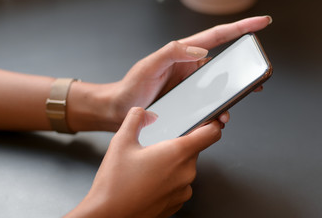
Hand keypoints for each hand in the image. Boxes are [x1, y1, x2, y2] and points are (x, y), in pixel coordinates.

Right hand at [65, 107, 225, 217]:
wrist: (108, 215)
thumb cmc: (115, 184)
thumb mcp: (121, 142)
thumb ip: (135, 119)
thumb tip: (144, 113)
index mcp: (177, 153)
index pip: (211, 133)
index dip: (213, 124)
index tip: (211, 121)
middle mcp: (186, 172)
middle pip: (193, 150)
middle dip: (177, 146)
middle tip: (155, 149)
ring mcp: (183, 190)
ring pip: (185, 168)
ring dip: (172, 164)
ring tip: (147, 169)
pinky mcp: (177, 204)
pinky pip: (179, 185)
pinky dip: (168, 181)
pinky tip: (148, 182)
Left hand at [110, 16, 271, 126]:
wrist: (123, 109)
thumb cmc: (133, 85)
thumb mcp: (150, 65)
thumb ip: (172, 52)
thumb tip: (200, 51)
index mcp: (185, 53)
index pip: (217, 37)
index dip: (241, 28)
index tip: (261, 23)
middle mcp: (192, 68)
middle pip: (225, 65)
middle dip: (243, 71)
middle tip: (257, 78)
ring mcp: (192, 87)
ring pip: (220, 89)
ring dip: (230, 97)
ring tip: (231, 107)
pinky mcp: (190, 103)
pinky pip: (210, 106)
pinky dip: (217, 112)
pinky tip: (217, 119)